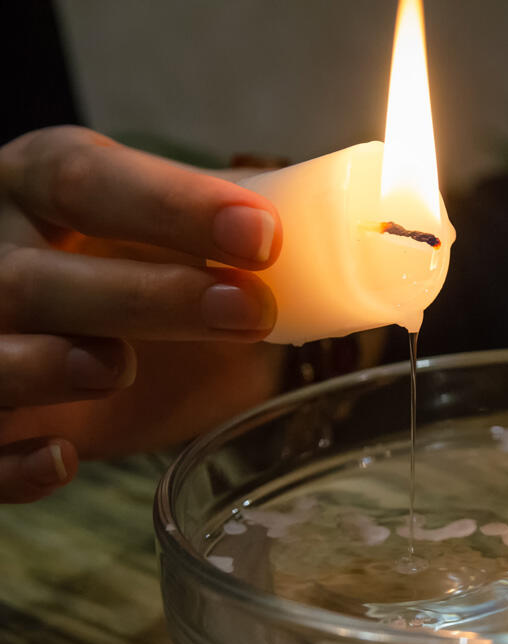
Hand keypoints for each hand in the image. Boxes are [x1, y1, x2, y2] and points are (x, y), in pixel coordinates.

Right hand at [0, 126, 285, 502]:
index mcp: (39, 187)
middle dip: (144, 296)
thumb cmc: (117, 266)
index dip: (173, 205)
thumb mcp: (166, 234)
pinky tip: (61, 459)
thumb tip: (336, 218)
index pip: (89, 180)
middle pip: (37, 275)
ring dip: (52, 366)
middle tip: (245, 312)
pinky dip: (9, 460)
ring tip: (117, 368)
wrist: (57, 329)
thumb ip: (226, 223)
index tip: (262, 234)